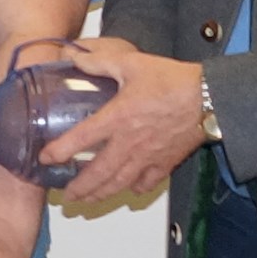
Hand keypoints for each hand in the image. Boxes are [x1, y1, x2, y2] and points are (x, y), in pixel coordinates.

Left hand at [42, 35, 208, 210]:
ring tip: (87, 201)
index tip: (44, 159)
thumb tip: (75, 56)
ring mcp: (148, 157)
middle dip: (79, 188)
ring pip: (119, 184)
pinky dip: (135, 188)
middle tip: (66, 197)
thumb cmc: (173, 80)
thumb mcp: (132, 63)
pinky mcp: (166, 163)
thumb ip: (100, 61)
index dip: (59, 151)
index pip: (81, 139)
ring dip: (101, 194)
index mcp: (117, 118)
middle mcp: (129, 143)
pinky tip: (128, 189)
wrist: (211, 98)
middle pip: (98, 174)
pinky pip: (147, 182)